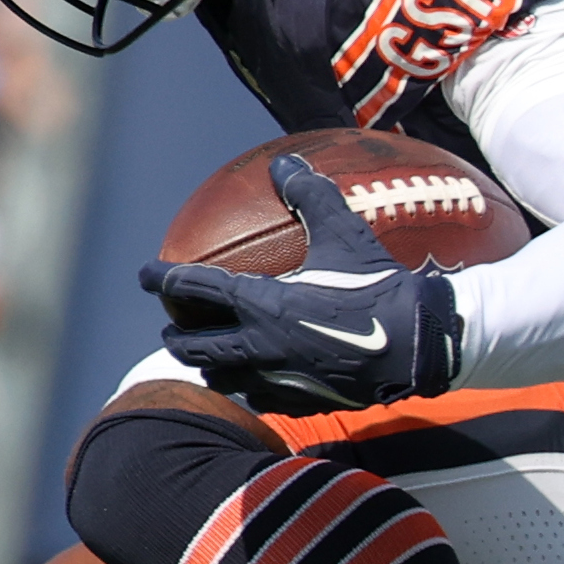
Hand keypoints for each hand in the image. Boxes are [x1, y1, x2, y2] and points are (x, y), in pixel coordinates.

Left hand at [140, 154, 463, 410]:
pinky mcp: (304, 399)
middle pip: (196, 345)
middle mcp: (260, 345)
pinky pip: (262, 399)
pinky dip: (250, 389)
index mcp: (261, 303)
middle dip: (176, 336)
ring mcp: (280, 377)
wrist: (419, 344)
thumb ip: (309, 195)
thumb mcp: (343, 232)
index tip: (145, 274)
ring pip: (224, 378)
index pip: (193, 290)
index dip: (162, 279)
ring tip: (209, 360)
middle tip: (171, 329)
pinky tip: (255, 384)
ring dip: (210, 366)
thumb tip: (285, 163)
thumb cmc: (379, 286)